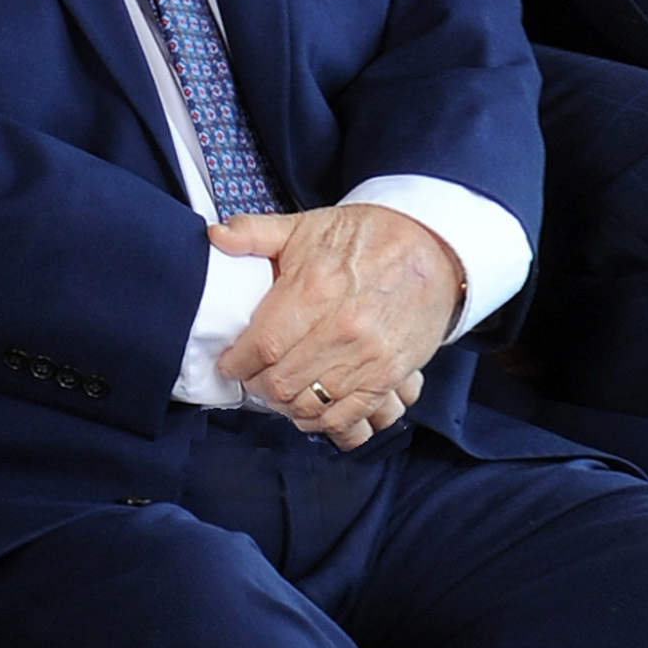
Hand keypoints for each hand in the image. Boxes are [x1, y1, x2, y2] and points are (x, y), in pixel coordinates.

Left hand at [211, 206, 459, 448]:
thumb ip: (256, 233)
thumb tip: (216, 236)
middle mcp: (342, 327)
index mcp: (315, 288)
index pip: (262, 345)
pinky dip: (320, 422)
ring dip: (285, 405)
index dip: (237, 361)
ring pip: (309, 406)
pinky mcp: (388, 375)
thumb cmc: (367, 238)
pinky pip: (346, 419)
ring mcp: (368, 356)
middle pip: (281, 382)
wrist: (432, 249)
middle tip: (252, 376)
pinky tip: (308, 407)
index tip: (230, 362)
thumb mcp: (307, 225)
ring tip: (278, 390)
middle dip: (257, 386)